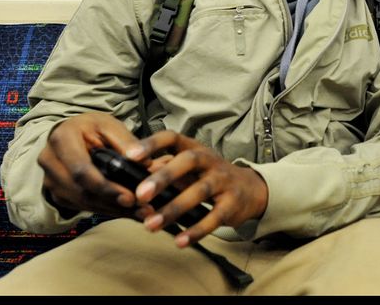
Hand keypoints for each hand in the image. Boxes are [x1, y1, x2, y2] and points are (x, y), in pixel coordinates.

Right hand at [38, 112, 143, 216]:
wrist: (68, 132)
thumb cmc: (90, 127)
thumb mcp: (109, 125)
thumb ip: (126, 141)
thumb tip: (144, 162)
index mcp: (62, 139)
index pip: (81, 170)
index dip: (106, 187)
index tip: (130, 197)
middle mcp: (50, 161)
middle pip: (81, 191)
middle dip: (113, 202)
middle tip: (141, 209)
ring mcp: (50, 180)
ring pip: (82, 203)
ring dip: (112, 210)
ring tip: (140, 213)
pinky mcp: (56, 193)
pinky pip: (81, 206)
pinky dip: (105, 210)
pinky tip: (126, 211)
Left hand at [126, 130, 268, 247]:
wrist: (250, 190)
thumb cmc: (210, 177)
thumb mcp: (190, 168)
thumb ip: (164, 170)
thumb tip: (129, 178)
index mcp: (195, 149)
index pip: (173, 138)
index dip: (152, 144)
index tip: (130, 156)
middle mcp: (210, 161)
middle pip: (188, 161)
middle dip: (164, 177)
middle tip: (140, 195)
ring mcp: (224, 181)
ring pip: (199, 192)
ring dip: (174, 209)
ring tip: (150, 225)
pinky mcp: (232, 204)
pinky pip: (214, 217)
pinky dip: (196, 230)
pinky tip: (180, 241)